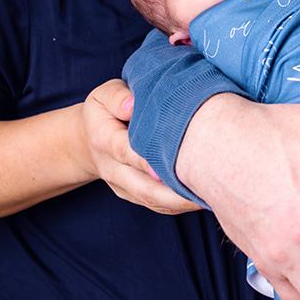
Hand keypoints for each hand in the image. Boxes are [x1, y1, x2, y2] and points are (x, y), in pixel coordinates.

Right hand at [80, 79, 201, 214]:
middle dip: (176, 193)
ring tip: (212, 195)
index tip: (176, 164)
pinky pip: (156, 205)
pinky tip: (202, 198)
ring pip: (153, 201)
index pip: (127, 152)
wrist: (86, 140)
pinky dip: (179, 205)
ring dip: (182, 202)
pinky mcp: (132, 195)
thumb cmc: (104, 111)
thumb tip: (133, 105)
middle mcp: (112, 168)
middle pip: (144, 188)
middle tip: (208, 186)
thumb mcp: (103, 95)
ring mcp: (122, 186)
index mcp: (105, 140)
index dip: (149, 160)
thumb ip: (117, 96)